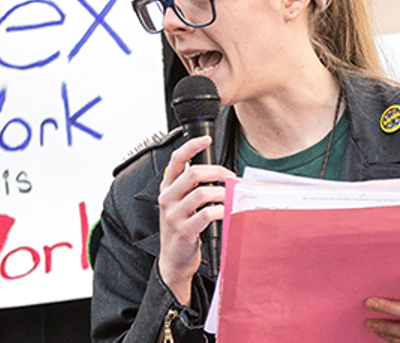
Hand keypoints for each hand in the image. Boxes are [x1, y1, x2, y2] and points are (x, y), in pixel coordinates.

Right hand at [157, 135, 234, 305]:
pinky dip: (221, 210)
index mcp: (167, 189)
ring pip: (202, 193)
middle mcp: (167, 199)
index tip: (207, 139)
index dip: (191, 146)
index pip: (176, 160)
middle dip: (218, 171)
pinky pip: (207, 214)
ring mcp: (174, 215)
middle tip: (232, 177)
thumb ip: (193, 189)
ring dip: (223, 193)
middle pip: (193, 173)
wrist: (173, 260)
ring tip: (232, 197)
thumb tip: (221, 175)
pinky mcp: (184, 231)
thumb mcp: (180, 206)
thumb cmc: (182, 230)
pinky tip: (227, 211)